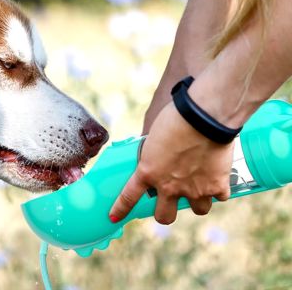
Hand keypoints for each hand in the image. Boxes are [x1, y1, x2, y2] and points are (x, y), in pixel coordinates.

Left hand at [109, 102, 233, 224]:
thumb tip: (156, 154)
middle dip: (166, 212)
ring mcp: (194, 189)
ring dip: (198, 200)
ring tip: (201, 186)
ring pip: (198, 210)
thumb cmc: (175, 118)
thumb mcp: (154, 135)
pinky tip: (219, 176)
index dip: (120, 209)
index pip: (129, 196)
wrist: (203, 117)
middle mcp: (169, 186)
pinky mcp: (217, 186)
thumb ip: (153, 152)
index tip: (114, 217)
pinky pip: (220, 196)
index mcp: (148, 172)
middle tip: (170, 200)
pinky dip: (220, 188)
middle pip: (165, 217)